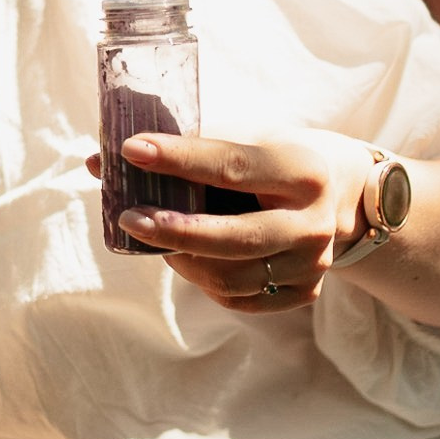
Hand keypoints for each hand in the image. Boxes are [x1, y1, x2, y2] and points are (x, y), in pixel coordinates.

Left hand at [90, 129, 376, 312]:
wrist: (342, 194)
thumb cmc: (277, 159)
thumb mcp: (247, 140)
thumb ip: (181, 149)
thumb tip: (98, 163)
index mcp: (303, 171)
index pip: (233, 167)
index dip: (178, 159)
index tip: (131, 150)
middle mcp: (313, 223)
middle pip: (233, 238)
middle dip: (173, 229)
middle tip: (128, 217)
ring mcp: (311, 264)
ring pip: (229, 277)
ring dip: (180, 258)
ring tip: (152, 236)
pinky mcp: (304, 292)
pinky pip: (237, 298)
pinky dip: (202, 280)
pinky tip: (186, 257)